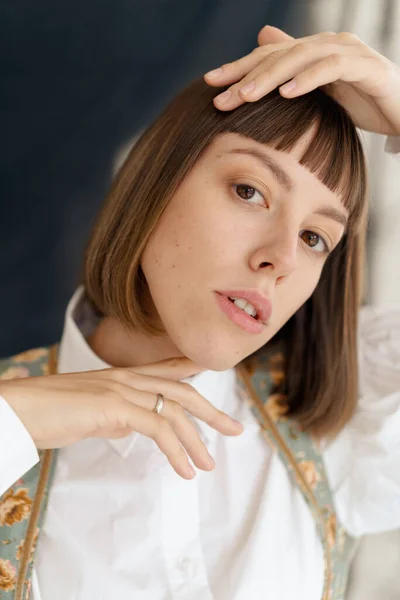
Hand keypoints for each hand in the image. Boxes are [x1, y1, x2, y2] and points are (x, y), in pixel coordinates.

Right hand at [0, 358, 242, 478]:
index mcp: (120, 375)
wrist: (19, 408)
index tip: (215, 372)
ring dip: (196, 439)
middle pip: (181, 388)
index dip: (193, 368)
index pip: (166, 367)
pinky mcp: (115, 406)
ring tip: (208, 465)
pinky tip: (184, 471)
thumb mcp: (89, 412)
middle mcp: (126, 377)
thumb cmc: (47, 412)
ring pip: (175, 408)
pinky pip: (158, 427)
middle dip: (211, 410)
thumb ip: (113, 414)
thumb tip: (131, 425)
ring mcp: (122, 389)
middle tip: (235, 429)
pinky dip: (176, 450)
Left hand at [204, 25, 399, 135]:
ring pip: (302, 57)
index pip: (270, 56)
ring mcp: (350, 52)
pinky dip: (309, 79)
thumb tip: (263, 40)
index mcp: (315, 52)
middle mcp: (330, 45)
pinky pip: (333, 68)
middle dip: (246, 74)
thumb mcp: (323, 94)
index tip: (209, 84)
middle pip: (280, 54)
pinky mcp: (368, 68)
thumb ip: (295, 73)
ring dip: (270, 76)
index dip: (239, 67)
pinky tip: (286, 93)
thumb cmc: (364, 103)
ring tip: (244, 96)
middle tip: (219, 96)